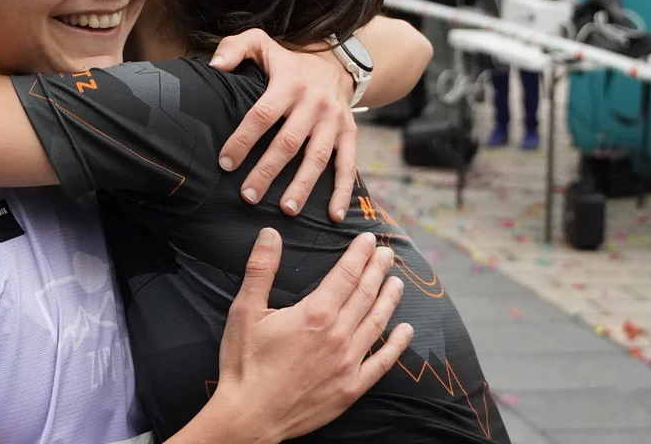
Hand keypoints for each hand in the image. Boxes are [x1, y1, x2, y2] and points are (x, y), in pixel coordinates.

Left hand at [210, 29, 358, 221]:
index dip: (243, 139)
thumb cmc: (288, 61)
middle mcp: (314, 103)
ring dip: (302, 186)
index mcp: (289, 84)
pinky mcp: (349, 134)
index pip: (263, 115)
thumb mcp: (261, 43)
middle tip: (248, 196)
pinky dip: (343, 191)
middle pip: (288, 142)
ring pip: (317, 158)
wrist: (336, 63)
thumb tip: (215, 67)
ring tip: (285, 209)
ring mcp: (334, 121)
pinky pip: (348, 165)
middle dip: (267, 171)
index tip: (226, 163)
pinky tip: (334, 216)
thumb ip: (234, 48)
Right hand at [211, 229, 411, 441]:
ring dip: (390, 300)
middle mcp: (338, 335)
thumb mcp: (245, 311)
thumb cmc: (244, 363)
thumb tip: (270, 234)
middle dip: (378, 270)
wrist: (249, 416)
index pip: (346, 274)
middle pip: (366, 294)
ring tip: (398, 282)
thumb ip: (261, 269)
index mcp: (316, 313)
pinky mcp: (351, 387)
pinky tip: (406, 332)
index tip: (369, 239)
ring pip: (377, 323)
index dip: (359, 254)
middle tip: (388, 254)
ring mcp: (348, 363)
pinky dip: (397, 345)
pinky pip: (382, 363)